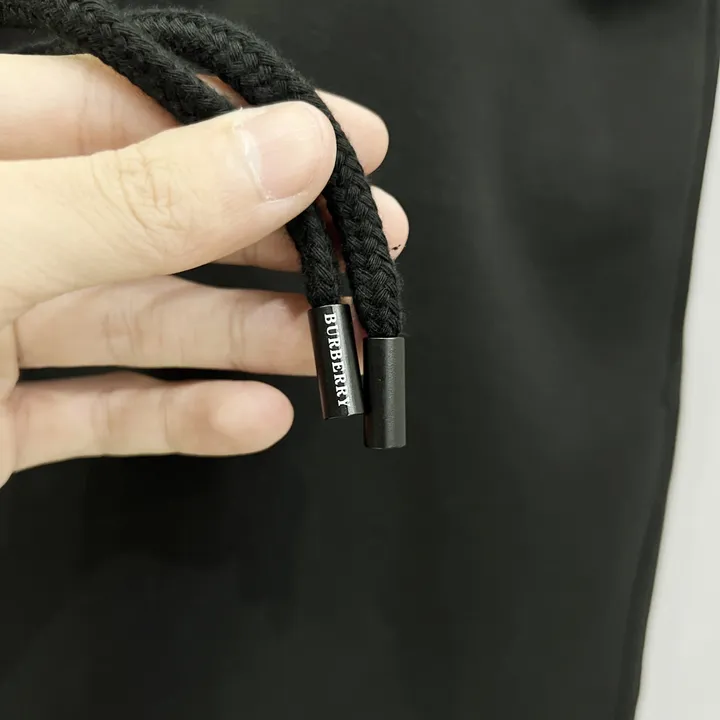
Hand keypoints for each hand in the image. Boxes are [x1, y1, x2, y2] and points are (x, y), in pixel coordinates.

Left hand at [0, 53, 408, 484]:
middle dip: (269, 234)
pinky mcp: (0, 423)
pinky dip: (184, 416)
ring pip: (143, 321)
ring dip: (247, 334)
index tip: (341, 142)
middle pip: (156, 218)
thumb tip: (284, 149)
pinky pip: (108, 411)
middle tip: (365, 244)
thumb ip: (137, 202)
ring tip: (336, 341)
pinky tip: (255, 417)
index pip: (126, 103)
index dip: (242, 118)